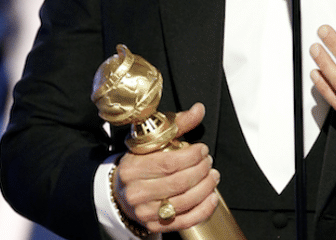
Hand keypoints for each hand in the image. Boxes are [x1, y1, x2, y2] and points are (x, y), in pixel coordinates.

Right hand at [113, 103, 220, 232]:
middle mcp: (136, 191)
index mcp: (132, 167)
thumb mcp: (153, 141)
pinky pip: (185, 220)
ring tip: (213, 176)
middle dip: (201, 170)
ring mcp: (145, 211)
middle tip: (209, 162)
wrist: (122, 192)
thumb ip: (177, 125)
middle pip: (179, 182)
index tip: (202, 149)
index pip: (168, 162)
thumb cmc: (140, 163)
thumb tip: (199, 109)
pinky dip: (203, 209)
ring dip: (206, 188)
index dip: (191, 156)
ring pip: (185, 201)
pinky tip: (212, 197)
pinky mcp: (155, 225)